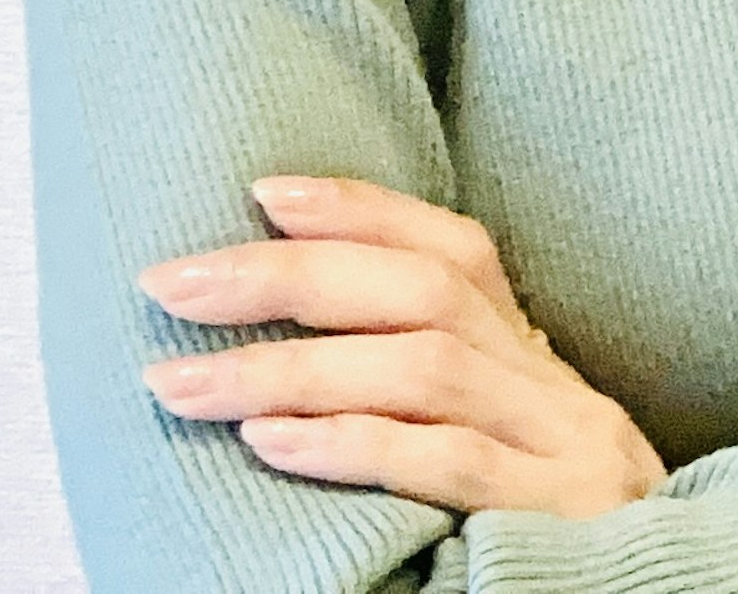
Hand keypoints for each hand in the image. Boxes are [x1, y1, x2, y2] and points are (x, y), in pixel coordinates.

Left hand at [133, 175, 667, 519]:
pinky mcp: (560, 513)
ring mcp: (565, 449)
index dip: (363, 211)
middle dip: (290, 278)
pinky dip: (352, 444)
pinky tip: (270, 441)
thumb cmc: (554, 545)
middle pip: (427, 292)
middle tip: (172, 280)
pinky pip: (448, 464)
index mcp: (538, 367)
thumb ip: (432, 411)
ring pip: (425, 368)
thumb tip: (294, 364)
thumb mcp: (502, 458)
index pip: (458, 253)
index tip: (262, 192)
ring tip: (180, 381)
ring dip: (289, 366)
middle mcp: (555, 391)